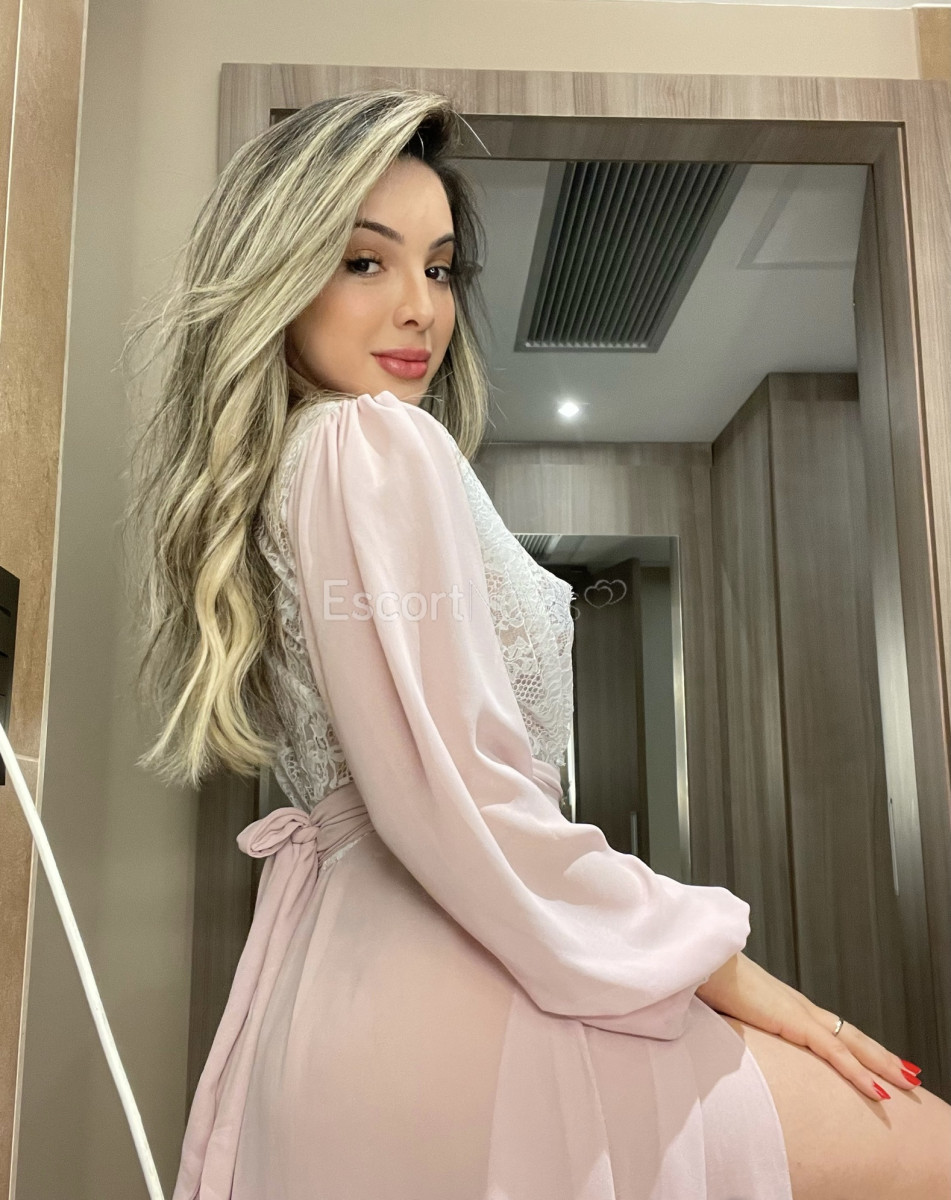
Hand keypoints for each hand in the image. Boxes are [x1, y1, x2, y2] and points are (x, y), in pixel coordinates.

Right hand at [695, 951, 920, 1101]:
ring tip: (906, 1079)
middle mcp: (798, 1005)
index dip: (852, 1043)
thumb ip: (732, 1018)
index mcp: (784, 1003)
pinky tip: (876, 1089)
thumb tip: (724, 1029)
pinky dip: (858, 1072)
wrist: (699, 959)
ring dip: (881, 1063)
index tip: (870, 1057)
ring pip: (853, 1043)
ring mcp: (799, 1011)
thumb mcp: (723, 1005)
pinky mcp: (795, 1020)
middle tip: (906, 1071)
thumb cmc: (705, 978)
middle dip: (879, 1054)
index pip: (829, 1027)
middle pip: (849, 1033)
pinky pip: (835, 1052)